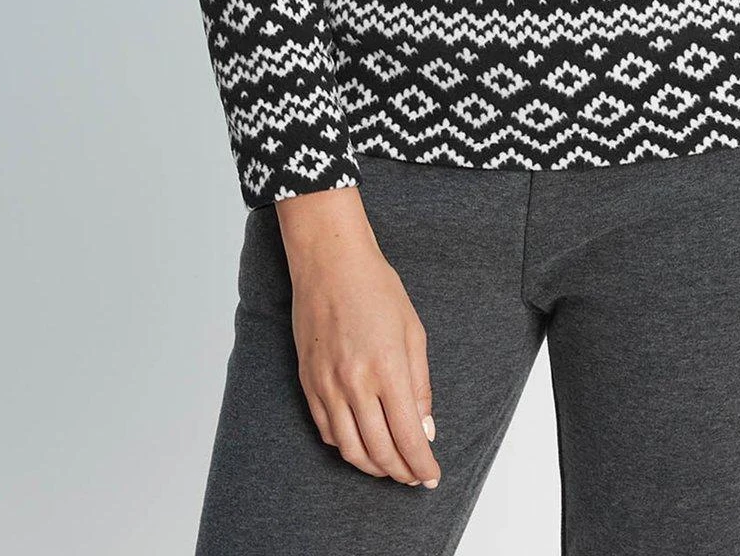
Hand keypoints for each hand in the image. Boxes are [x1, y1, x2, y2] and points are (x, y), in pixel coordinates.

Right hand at [275, 187, 440, 488]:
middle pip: (379, 450)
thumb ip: (419, 386)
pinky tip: (361, 445)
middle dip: (400, 471)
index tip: (432, 476)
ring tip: (390, 467)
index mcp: (387, 369)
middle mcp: (354, 383)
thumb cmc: (376, 288)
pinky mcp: (307, 382)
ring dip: (373, 466)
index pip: (407, 436)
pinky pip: (326, 430)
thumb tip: (425, 430)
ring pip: (349, 449)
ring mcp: (326, 385)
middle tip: (414, 476)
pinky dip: (345, 447)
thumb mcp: (412, 332)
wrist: (329, 262)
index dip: (421, 464)